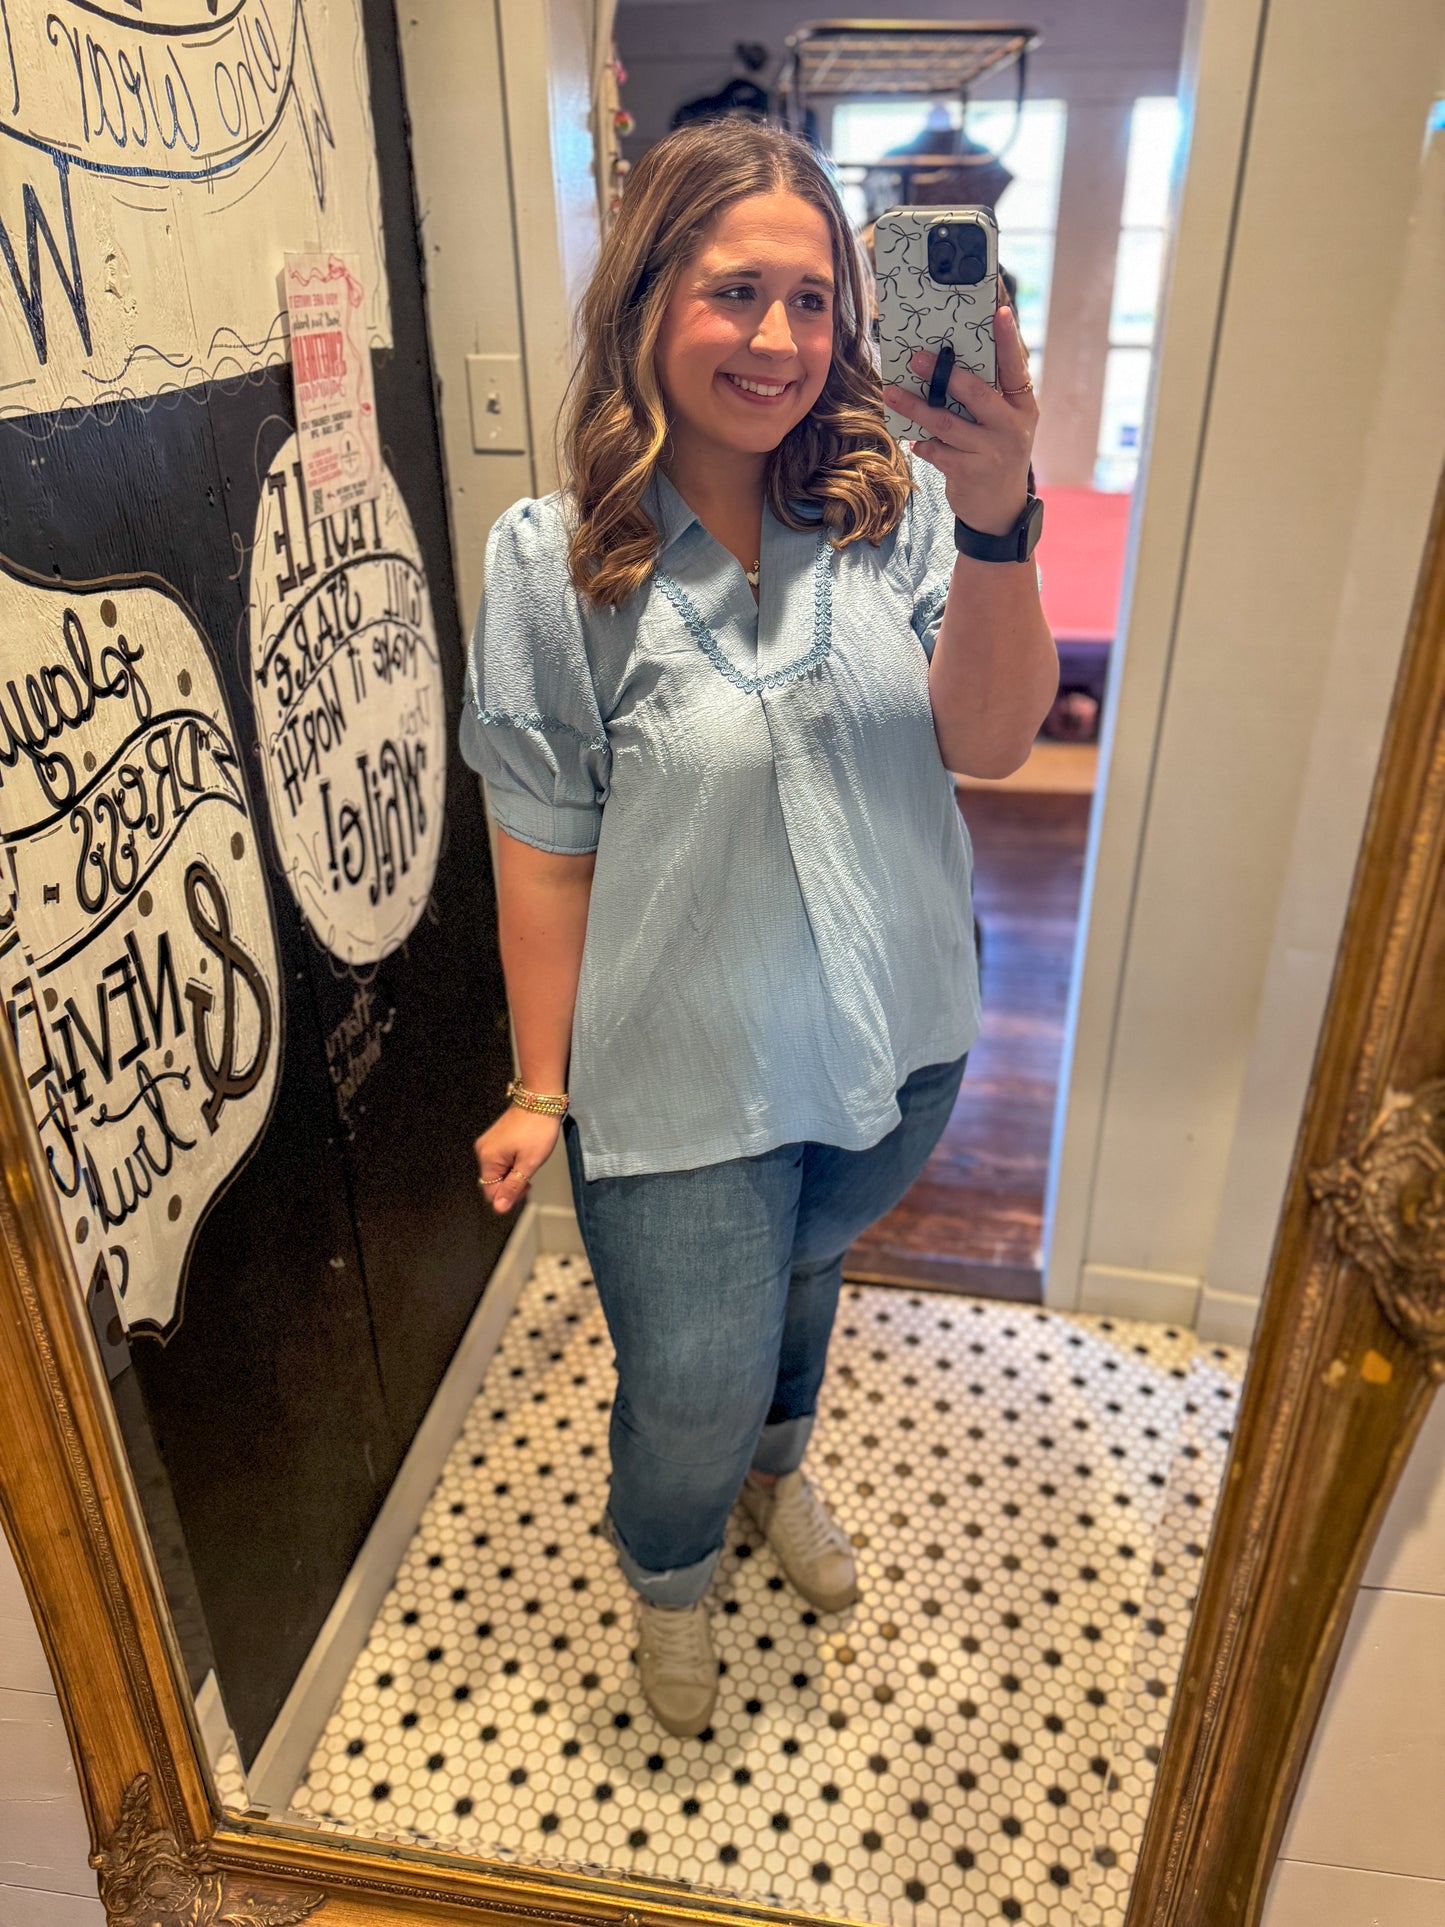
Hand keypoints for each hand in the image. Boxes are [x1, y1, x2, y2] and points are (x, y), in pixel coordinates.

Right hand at [474, 1106, 560, 1213]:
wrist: (540, 1100)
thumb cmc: (537, 1129)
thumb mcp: (529, 1163)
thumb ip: (513, 1187)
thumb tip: (499, 1208)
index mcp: (487, 1158)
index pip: (491, 1191)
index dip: (509, 1195)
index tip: (527, 1186)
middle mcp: (483, 1150)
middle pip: (493, 1181)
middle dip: (512, 1183)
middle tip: (530, 1173)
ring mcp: (489, 1142)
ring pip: (499, 1170)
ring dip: (514, 1172)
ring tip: (529, 1160)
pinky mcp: (496, 1137)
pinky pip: (501, 1159)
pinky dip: (513, 1162)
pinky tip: (525, 1154)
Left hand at [881, 302, 1037, 536]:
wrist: (1001, 511)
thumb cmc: (997, 456)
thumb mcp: (1005, 426)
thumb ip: (990, 397)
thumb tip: (950, 365)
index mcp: (1023, 408)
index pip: (1017, 368)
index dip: (1008, 340)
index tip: (998, 312)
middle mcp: (1011, 427)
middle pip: (975, 392)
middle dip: (943, 373)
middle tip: (917, 358)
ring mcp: (991, 451)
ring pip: (946, 422)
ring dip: (916, 406)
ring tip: (892, 393)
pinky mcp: (968, 472)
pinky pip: (936, 449)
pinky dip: (922, 442)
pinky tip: (914, 438)